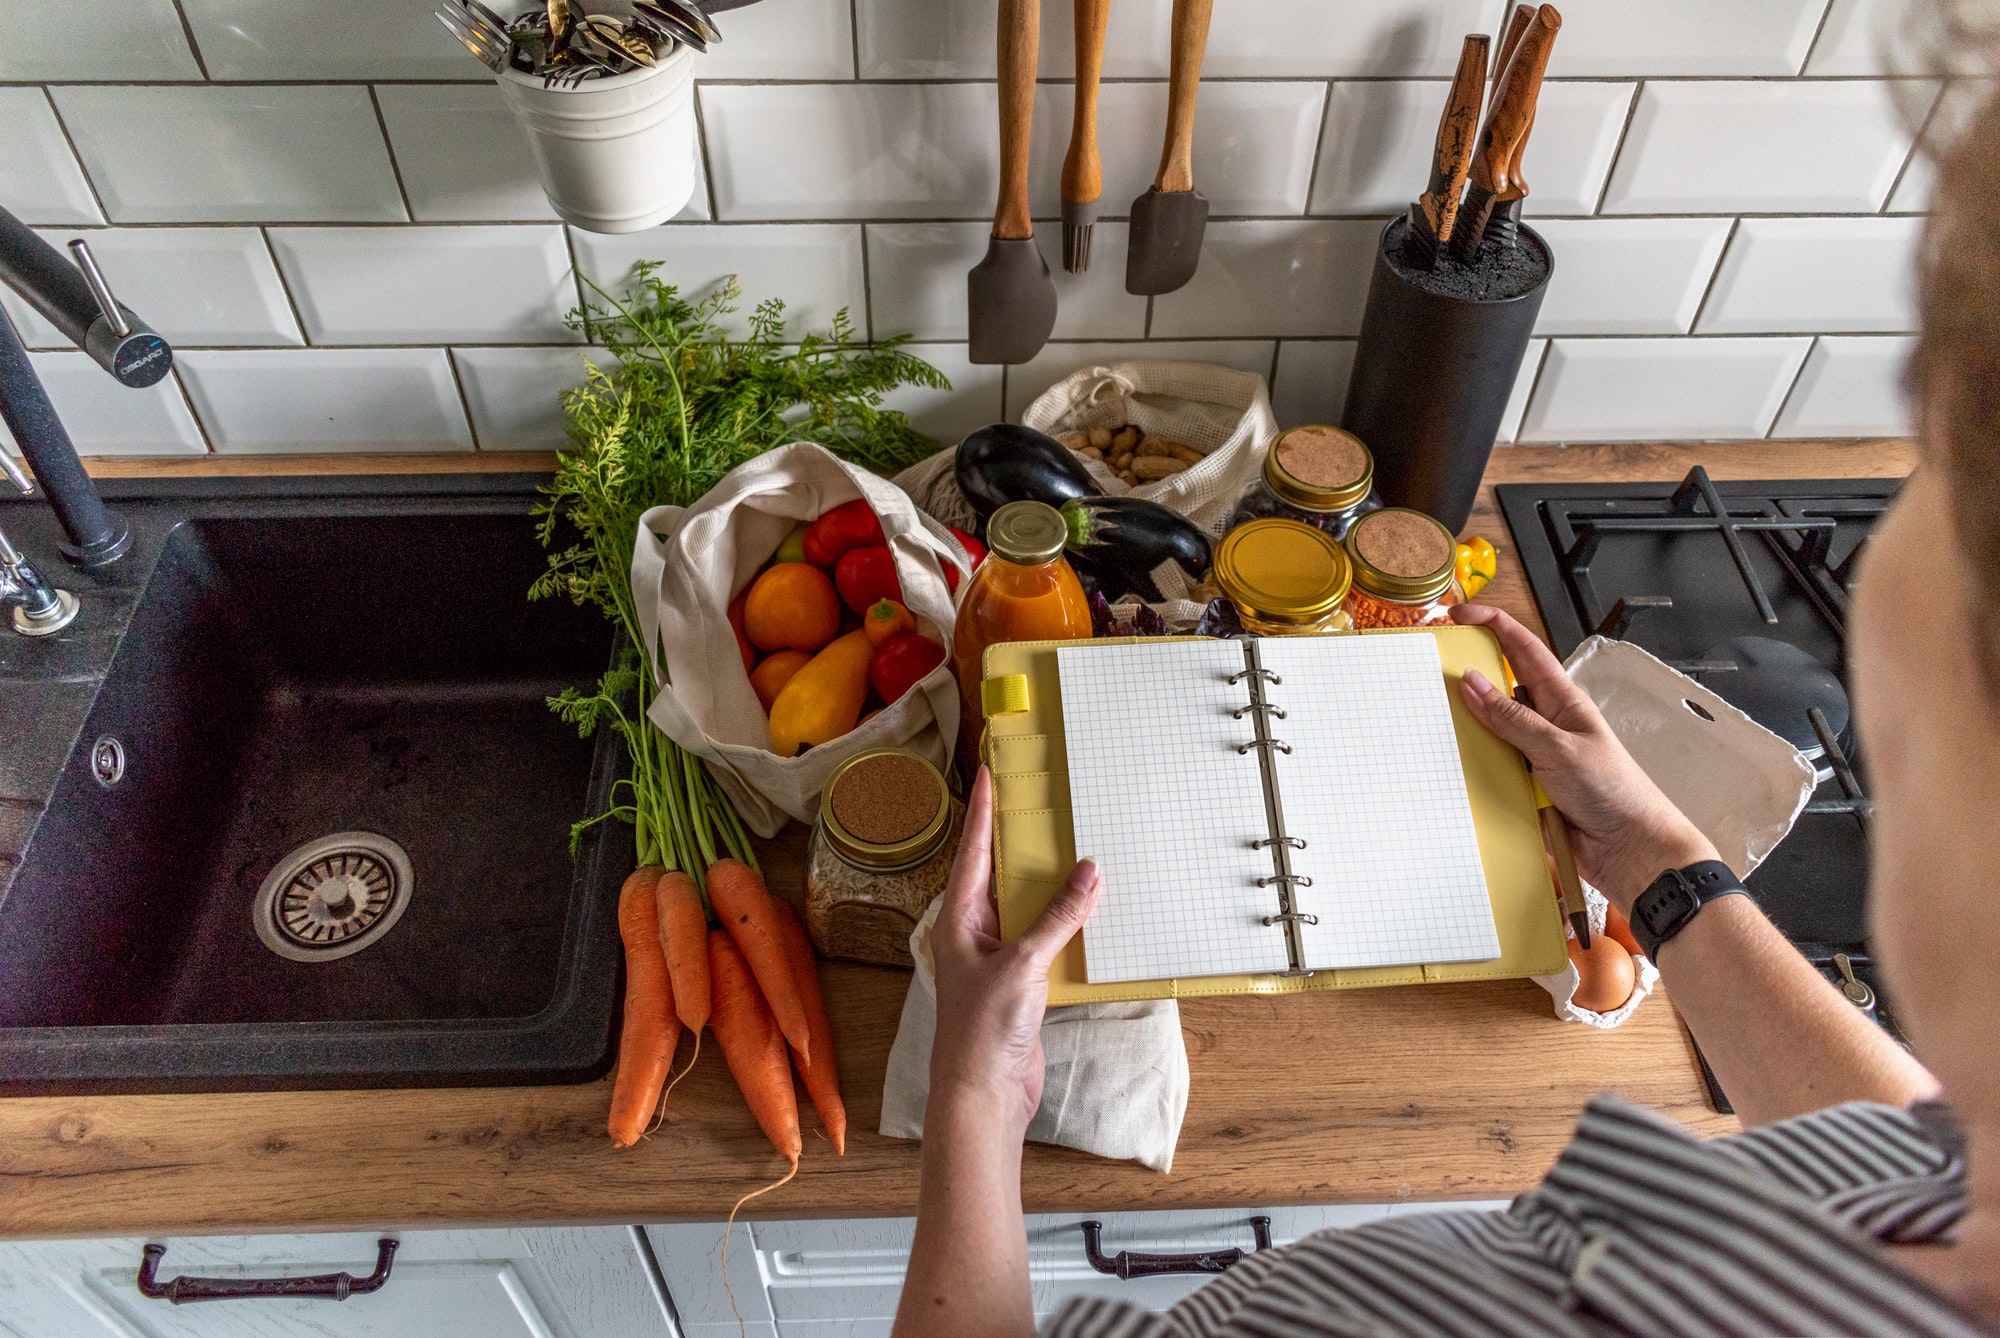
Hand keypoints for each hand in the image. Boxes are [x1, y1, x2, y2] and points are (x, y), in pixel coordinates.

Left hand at [929, 767, 1100, 1134]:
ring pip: (1022, 908)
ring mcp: (995, 959)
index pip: (973, 851)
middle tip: (1034, 800)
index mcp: (958, 920)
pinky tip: (1086, 911)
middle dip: (1015, 840)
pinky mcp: (1017, 983)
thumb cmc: (982, 1030)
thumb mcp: (1023, 964)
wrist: (983, 1093)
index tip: (988, 775)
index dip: (982, 812)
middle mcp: (972, 934)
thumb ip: (1057, 918)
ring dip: (1045, 883)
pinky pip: (1041, 939)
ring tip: (1068, 846)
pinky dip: (1063, 923)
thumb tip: (1088, 871)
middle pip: (997, 875)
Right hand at [1448, 603, 1716, 911]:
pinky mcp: (1525, 788)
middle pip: (1498, 688)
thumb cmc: (1614, 792)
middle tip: (1431, 666)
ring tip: (1433, 718)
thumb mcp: (1558, 748)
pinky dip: (1470, 766)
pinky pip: (1488, 769)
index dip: (1492, 624)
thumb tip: (1472, 682)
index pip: (1523, 650)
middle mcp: (1545, 724)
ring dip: (1465, 726)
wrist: (1629, 850)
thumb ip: (1513, 718)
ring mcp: (1533, 756)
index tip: (1458, 613)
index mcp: (1562, 701)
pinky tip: (1450, 766)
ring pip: (1488, 730)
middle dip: (1466, 673)